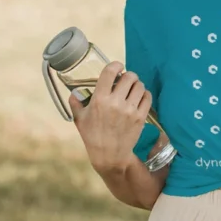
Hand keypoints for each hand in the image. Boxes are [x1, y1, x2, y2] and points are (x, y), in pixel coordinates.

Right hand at [68, 60, 151, 174]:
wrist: (109, 155)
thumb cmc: (92, 136)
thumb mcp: (80, 119)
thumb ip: (75, 103)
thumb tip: (73, 92)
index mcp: (99, 99)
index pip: (110, 72)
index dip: (116, 65)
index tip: (118, 67)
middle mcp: (115, 102)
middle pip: (129, 76)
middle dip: (128, 75)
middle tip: (126, 80)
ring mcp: (130, 110)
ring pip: (139, 85)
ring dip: (136, 84)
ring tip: (132, 89)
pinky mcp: (140, 117)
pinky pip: (147, 97)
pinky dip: (144, 94)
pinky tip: (139, 97)